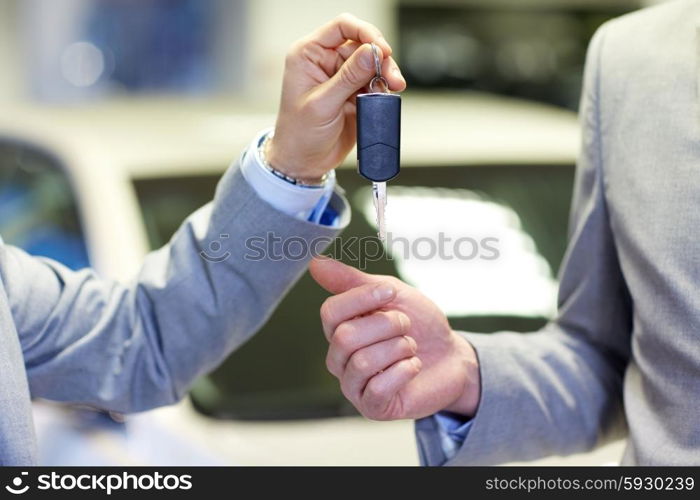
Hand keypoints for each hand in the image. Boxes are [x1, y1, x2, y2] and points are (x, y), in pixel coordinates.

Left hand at [267, 14, 405, 182]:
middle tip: (391, 77)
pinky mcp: (353, 93)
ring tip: (394, 87)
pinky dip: (384, 88)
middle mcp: (325, 62)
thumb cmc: (299, 134)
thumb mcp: (322, 104)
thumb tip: (370, 52)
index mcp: (308, 55)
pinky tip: (386, 96)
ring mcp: (341, 77)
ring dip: (386, 74)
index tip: (381, 49)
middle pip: (362, 45)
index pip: (341, 27)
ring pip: (372, 63)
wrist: (305, 163)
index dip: (364, 33)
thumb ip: (348, 77)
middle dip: (381, 59)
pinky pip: (375, 82)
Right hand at [309, 257, 480, 420]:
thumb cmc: (419, 323)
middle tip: (406, 325)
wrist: (451, 355)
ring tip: (411, 347)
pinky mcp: (373, 408)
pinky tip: (413, 367)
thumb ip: (353, 280)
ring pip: (362, 362)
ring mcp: (354, 386)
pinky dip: (404, 371)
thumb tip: (315, 263)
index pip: (330, 312)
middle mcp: (339, 359)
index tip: (391, 292)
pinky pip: (378, 388)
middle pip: (345, 338)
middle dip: (386, 325)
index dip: (362, 298)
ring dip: (398, 348)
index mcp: (339, 330)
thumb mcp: (390, 293)